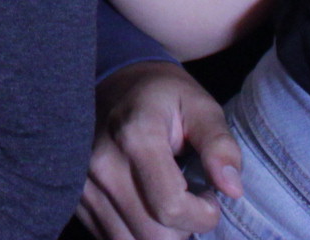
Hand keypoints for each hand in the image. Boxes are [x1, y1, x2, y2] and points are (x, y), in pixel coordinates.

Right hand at [78, 61, 241, 239]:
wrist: (114, 84)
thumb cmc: (164, 97)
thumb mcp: (201, 108)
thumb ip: (220, 146)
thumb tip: (233, 189)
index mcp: (135, 136)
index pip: (171, 207)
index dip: (203, 215)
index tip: (209, 196)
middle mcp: (102, 163)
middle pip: (153, 235)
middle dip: (184, 229)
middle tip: (191, 200)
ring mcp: (83, 183)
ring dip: (159, 234)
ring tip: (168, 203)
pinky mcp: (76, 197)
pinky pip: (111, 238)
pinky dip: (136, 233)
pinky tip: (147, 207)